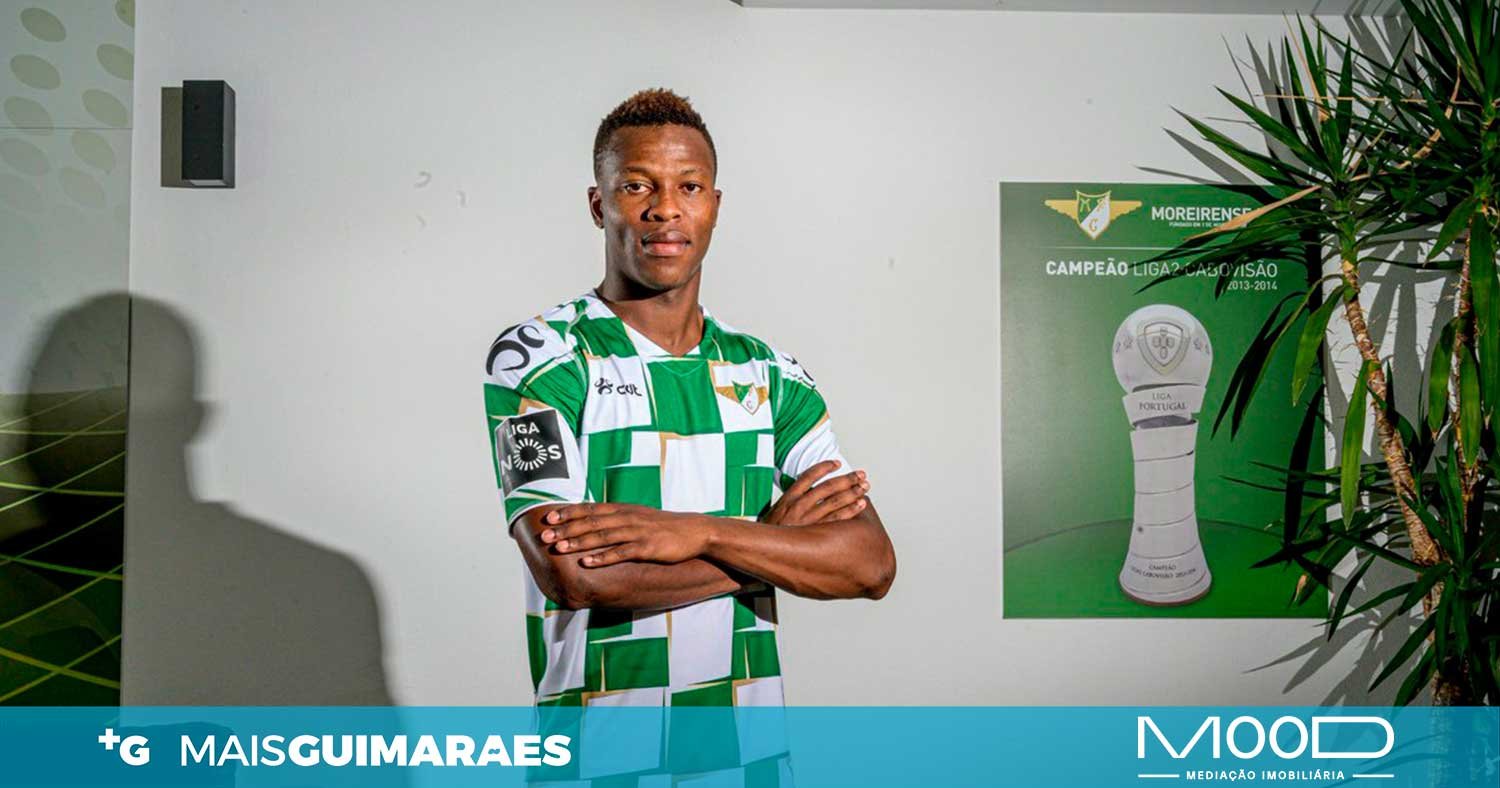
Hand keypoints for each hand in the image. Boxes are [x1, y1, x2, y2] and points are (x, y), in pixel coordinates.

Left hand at [540, 503, 708, 566]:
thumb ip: (616, 518)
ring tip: (559, 548)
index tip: (548, 517)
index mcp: (623, 509)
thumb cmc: (663, 527)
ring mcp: (637, 532)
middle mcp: (627, 518)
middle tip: (545, 536)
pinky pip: (620, 552)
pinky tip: (587, 562)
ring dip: (579, 542)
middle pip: (591, 522)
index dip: (568, 512)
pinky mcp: (647, 547)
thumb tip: (593, 522)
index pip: (590, 508)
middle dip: (566, 528)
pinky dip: (602, 557)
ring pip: (602, 536)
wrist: (694, 531)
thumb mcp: (638, 516)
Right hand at [760, 460, 869, 525]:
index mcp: (787, 499)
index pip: (808, 476)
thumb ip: (790, 501)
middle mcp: (797, 507)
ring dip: (852, 492)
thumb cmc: (769, 534)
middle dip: (846, 479)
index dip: (824, 467)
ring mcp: (806, 521)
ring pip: (834, 502)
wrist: (760, 552)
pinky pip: (836, 520)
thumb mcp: (774, 513)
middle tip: (861, 475)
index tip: (837, 463)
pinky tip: (860, 505)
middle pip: (826, 488)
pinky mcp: (814, 534)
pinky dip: (850, 511)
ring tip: (864, 487)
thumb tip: (804, 490)